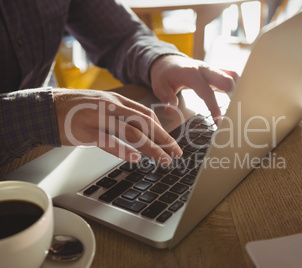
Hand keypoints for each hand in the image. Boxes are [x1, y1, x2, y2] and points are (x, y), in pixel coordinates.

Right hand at [53, 89, 181, 163]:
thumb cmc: (76, 108)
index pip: (146, 114)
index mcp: (117, 101)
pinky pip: (109, 142)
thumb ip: (121, 113)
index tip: (172, 142)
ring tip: (163, 160)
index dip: (162, 129)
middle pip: (144, 123)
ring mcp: (99, 118)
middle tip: (176, 153)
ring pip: (132, 133)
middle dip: (163, 139)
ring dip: (151, 148)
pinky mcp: (86, 131)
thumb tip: (141, 126)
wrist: (47, 108)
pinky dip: (124, 151)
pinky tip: (135, 159)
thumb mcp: (102, 104)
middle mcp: (111, 107)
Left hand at [150, 55, 237, 122]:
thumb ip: (167, 98)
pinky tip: (239, 98)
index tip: (218, 121)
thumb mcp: (159, 86)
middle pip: (226, 80)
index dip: (214, 107)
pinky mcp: (215, 72)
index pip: (207, 92)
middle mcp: (204, 69)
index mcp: (191, 73)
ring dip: (238, 91)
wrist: (167, 61)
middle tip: (234, 114)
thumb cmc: (164, 75)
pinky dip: (237, 85)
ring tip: (239, 108)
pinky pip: (231, 75)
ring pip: (232, 76)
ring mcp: (212, 69)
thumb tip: (170, 110)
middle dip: (234, 96)